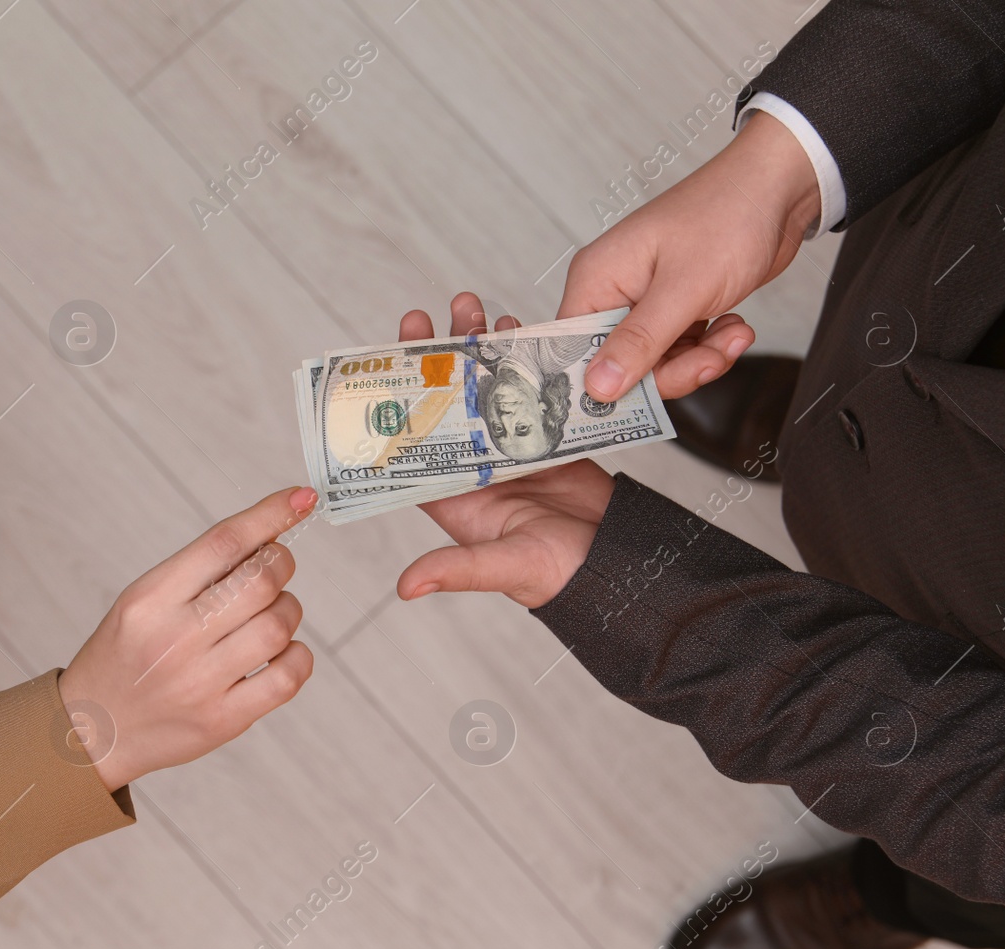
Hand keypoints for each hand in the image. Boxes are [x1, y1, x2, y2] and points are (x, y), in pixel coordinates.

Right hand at [59, 487, 316, 790]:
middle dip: (280, 565)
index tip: (301, 498)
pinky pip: (287, 677)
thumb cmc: (125, 656)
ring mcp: (199, 683)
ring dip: (288, 611)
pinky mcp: (222, 720)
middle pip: (261, 581)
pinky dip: (296, 656)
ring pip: (278, 625)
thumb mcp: (142, 602)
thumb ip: (198, 573)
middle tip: (273, 570)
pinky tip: (279, 653)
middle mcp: (174, 638)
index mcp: (150, 599)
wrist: (93, 732)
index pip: (223, 543)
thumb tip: (270, 535)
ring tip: (268, 615)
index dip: (269, 514)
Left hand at [396, 294, 614, 606]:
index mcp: (452, 495)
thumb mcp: (503, 567)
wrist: (618, 562)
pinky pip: (525, 386)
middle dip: (431, 359)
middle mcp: (473, 467)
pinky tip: (512, 325)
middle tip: (424, 317)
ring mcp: (509, 447)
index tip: (387, 361)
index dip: (397, 401)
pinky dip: (518, 356)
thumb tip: (408, 586)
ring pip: (482, 386)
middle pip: (442, 403)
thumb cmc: (557, 573)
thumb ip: (457, 569)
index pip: (412, 441)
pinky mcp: (543, 435)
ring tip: (468, 306)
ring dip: (474, 346)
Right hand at [566, 110, 821, 402]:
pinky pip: (680, 350)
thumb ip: (640, 342)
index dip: (597, 384)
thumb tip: (597, 387)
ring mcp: (644, 301)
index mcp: (597, 281)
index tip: (634, 404)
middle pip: (619, 366)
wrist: (778, 189)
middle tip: (707, 361)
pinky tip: (733, 327)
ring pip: (655, 364)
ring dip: (699, 359)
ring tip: (732, 336)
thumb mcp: (684, 288)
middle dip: (670, 372)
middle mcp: (613, 293)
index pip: (572, 351)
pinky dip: (710, 347)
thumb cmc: (726, 217)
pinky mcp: (673, 308)